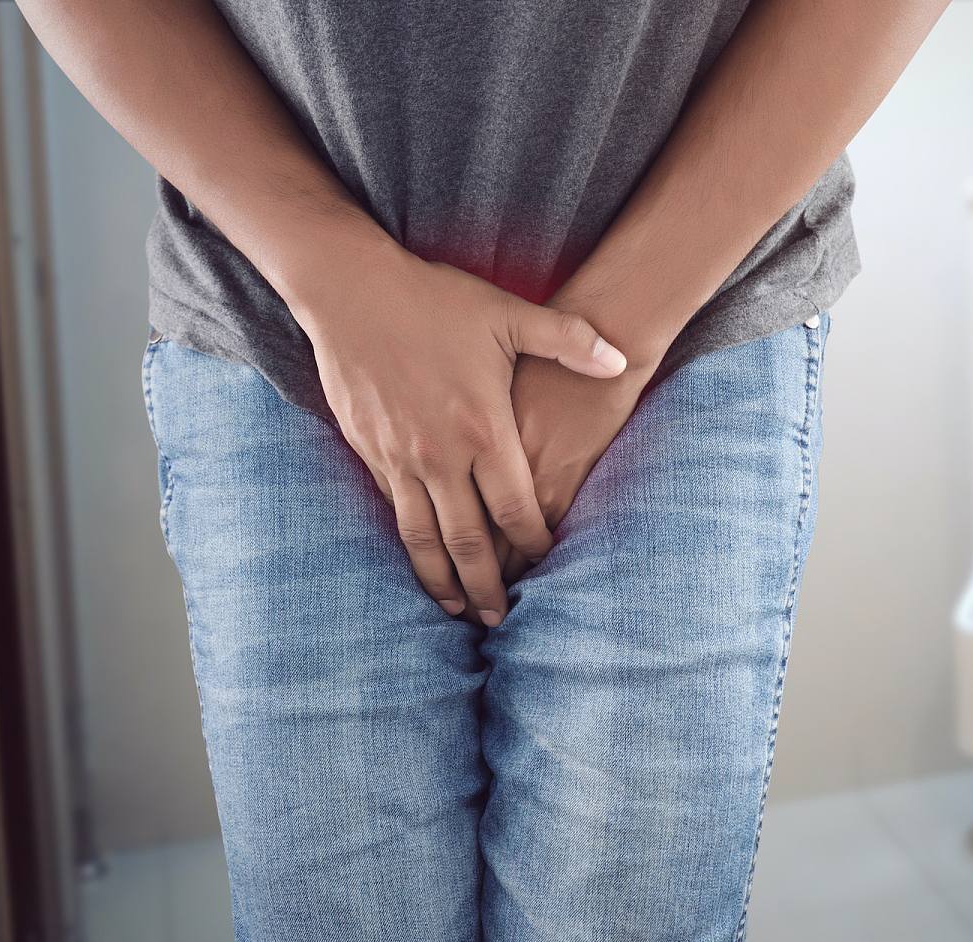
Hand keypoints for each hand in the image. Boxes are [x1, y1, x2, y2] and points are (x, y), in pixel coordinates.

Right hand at [286, 238, 626, 624]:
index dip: (533, 542)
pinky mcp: (369, 450)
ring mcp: (400, 457)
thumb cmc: (434, 300)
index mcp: (482, 429)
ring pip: (423, 537)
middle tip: (502, 619)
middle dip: (487, 585)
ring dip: (442, 579)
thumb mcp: (508, 314)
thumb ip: (568, 341)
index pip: (515, 507)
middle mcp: (440, 454)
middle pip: (469, 540)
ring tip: (458, 608)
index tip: (545, 561)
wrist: (351, 290)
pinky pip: (393, 509)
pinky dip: (409, 543)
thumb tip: (621, 358)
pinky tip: (420, 557)